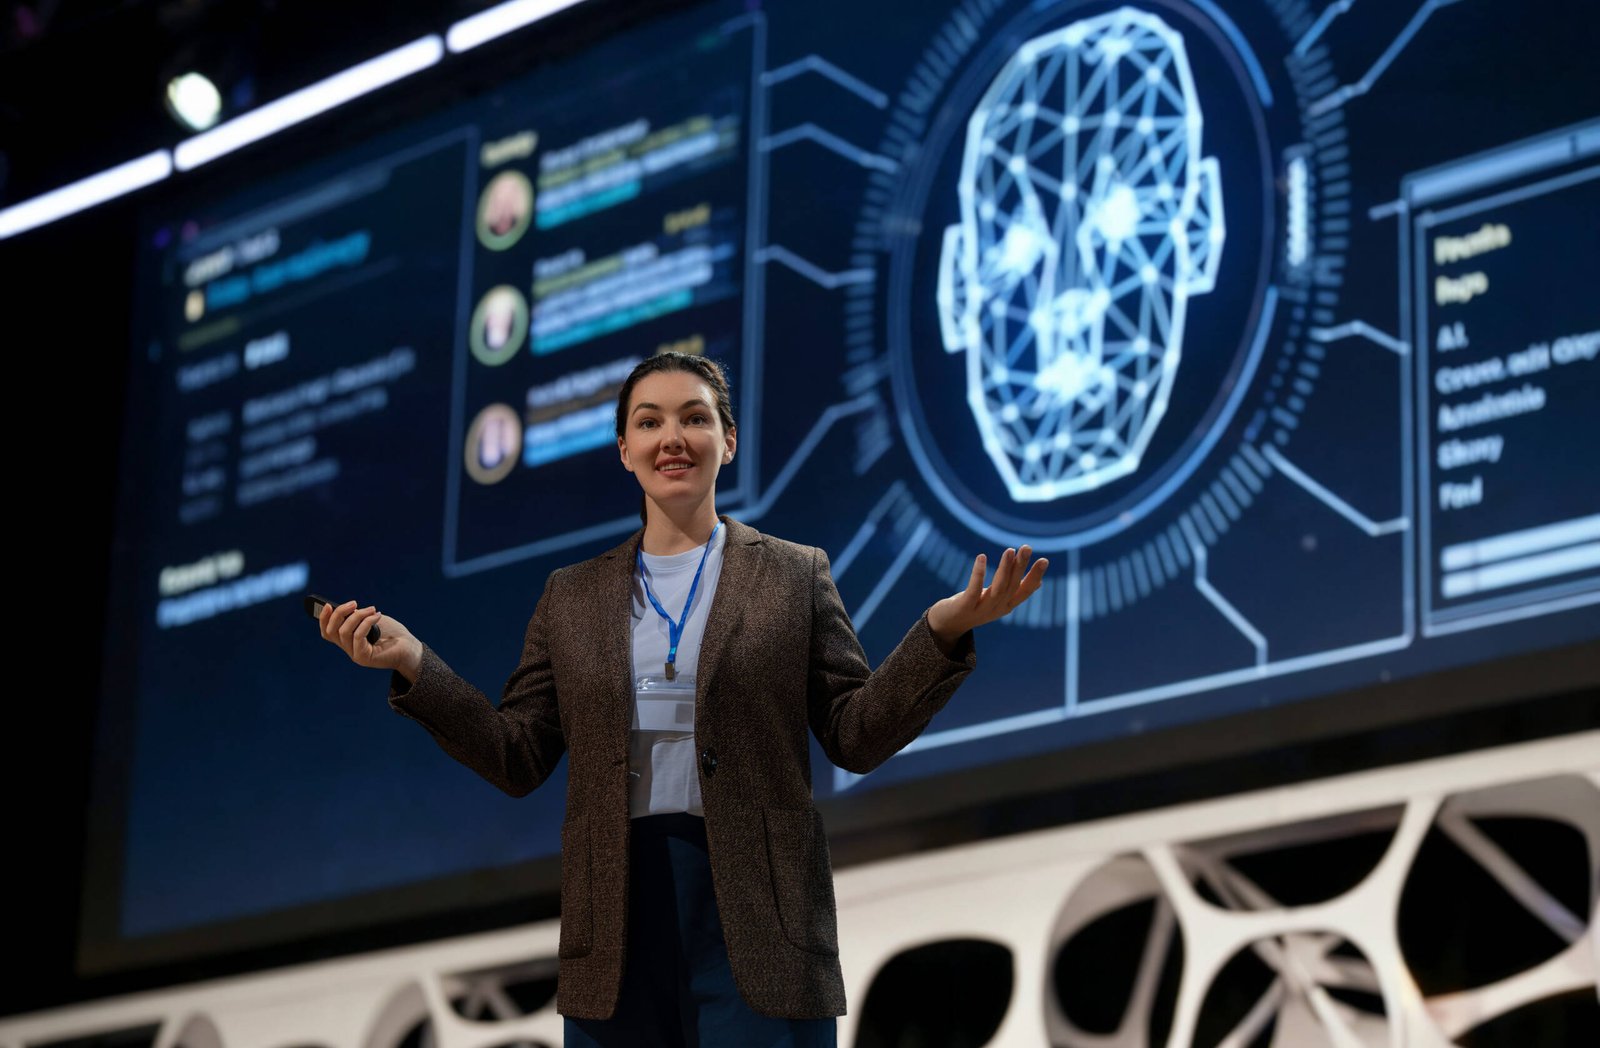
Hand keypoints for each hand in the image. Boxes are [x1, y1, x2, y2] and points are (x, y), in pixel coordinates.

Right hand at [318, 599, 422, 679]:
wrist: (410, 648)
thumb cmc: (393, 633)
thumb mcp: (372, 620)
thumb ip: (357, 617)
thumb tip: (347, 610)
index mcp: (348, 640)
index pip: (328, 632)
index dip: (323, 619)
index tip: (328, 605)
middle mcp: (349, 648)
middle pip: (332, 631)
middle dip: (339, 614)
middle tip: (354, 603)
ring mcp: (355, 654)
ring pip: (344, 632)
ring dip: (357, 616)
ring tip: (372, 609)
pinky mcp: (363, 657)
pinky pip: (358, 636)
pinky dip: (367, 622)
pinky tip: (377, 616)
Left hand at [926, 545, 1048, 650]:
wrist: (947, 625)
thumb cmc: (974, 607)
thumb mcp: (997, 600)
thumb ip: (1016, 591)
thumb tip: (1039, 583)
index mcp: (1006, 606)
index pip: (1025, 591)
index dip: (1034, 577)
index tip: (1044, 560)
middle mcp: (997, 609)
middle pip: (1011, 586)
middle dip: (1020, 566)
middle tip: (1027, 548)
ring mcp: (981, 609)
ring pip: (997, 588)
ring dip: (1004, 569)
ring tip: (1009, 550)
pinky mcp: (964, 607)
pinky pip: (974, 590)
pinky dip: (979, 574)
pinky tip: (982, 557)